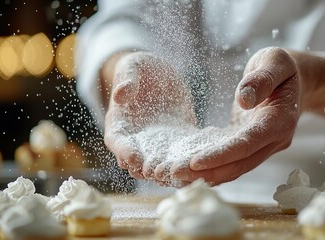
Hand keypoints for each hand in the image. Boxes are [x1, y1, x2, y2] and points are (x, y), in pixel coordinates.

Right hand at [104, 52, 196, 181]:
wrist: (157, 74)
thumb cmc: (139, 68)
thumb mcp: (132, 67)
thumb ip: (126, 79)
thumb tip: (120, 95)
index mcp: (120, 125)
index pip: (118, 143)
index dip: (124, 152)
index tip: (134, 159)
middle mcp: (137, 141)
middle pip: (140, 163)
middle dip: (151, 170)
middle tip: (162, 175)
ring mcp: (157, 145)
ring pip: (163, 165)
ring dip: (173, 173)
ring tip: (185, 178)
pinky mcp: (177, 141)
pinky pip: (184, 154)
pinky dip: (192, 160)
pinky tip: (205, 163)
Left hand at [172, 47, 300, 185]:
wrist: (295, 80)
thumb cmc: (282, 67)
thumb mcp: (275, 61)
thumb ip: (262, 79)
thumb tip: (244, 99)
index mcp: (280, 121)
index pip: (248, 144)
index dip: (222, 155)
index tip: (195, 162)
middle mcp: (274, 141)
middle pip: (239, 164)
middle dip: (208, 171)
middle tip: (174, 173)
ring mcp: (263, 146)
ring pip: (235, 167)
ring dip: (207, 174)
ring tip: (176, 176)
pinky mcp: (251, 145)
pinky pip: (231, 160)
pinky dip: (212, 167)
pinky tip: (188, 169)